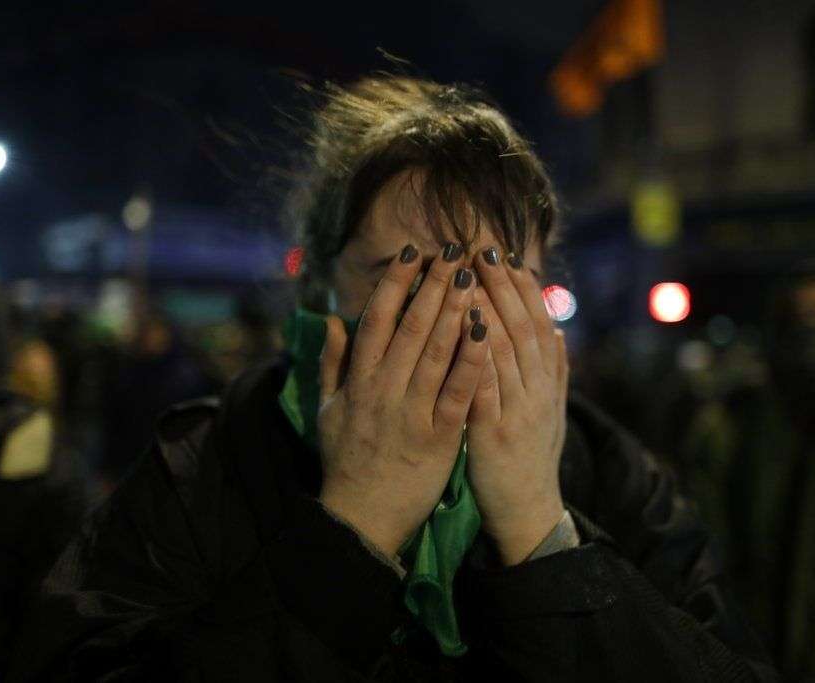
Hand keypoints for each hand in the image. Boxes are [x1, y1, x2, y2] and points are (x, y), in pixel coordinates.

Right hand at [317, 243, 489, 558]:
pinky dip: (472, 361)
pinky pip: (458, 393)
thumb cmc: (345, 460)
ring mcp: (411, 413)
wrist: (361, 518)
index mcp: (358, 380)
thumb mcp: (328, 410)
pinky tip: (486, 332)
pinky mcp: (439, 438)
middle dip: (434, 285)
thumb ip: (331, 363)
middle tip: (454, 250)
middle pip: (411, 327)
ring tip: (473, 277)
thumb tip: (331, 320)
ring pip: (436, 352)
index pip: (376, 319)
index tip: (413, 252)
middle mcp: (383, 390)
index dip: (396, 283)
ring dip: (455, 311)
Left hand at [466, 246, 568, 565]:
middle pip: (522, 327)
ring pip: (506, 350)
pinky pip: (485, 387)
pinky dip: (477, 355)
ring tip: (471, 273)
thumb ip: (555, 373)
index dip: (523, 288)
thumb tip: (559, 332)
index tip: (505, 254)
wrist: (528, 511)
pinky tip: (464, 328)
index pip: (537, 324)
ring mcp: (517, 411)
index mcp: (547, 384)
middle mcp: (537, 391)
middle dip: (503, 285)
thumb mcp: (549, 412)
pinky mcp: (493, 433)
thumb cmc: (531, 458)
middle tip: (483, 249)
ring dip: (489, 308)